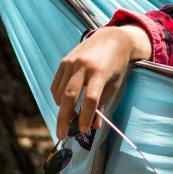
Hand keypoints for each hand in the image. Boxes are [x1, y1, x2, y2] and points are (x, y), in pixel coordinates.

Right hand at [50, 25, 148, 139]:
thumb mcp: (115, 85)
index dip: (85, 116)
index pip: (91, 99)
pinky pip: (56, 85)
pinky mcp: (63, 62)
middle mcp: (83, 66)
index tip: (83, 130)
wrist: (111, 39)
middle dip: (64, 118)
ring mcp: (71, 63)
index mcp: (100, 72)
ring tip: (69, 120)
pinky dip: (58, 98)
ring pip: (60, 92)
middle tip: (61, 135)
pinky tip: (64, 105)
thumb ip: (103, 105)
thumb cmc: (116, 65)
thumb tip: (93, 127)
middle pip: (69, 96)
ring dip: (62, 109)